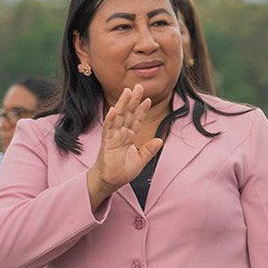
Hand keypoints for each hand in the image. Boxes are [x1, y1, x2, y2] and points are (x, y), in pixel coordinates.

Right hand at [86, 85, 162, 208]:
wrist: (111, 181)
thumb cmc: (122, 170)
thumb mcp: (141, 160)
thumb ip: (150, 150)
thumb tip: (160, 140)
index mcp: (129, 136)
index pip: (136, 120)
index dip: (142, 110)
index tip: (148, 99)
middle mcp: (121, 133)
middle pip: (128, 113)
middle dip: (133, 100)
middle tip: (138, 86)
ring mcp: (113, 137)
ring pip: (119, 117)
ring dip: (123, 104)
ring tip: (127, 92)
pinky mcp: (106, 143)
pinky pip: (109, 129)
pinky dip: (111, 119)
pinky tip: (114, 109)